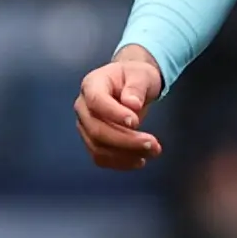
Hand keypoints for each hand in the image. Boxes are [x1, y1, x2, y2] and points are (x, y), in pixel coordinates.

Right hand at [74, 44, 164, 169]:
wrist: (130, 83)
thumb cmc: (135, 76)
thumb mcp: (141, 74)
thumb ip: (136, 87)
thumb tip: (132, 105)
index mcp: (92, 85)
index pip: (96, 101)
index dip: (114, 114)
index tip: (136, 122)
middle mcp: (83, 107)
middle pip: (96, 130)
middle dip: (125, 140)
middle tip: (153, 144)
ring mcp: (85, 125)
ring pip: (98, 147)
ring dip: (125, 155)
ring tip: (153, 152)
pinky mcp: (92, 139)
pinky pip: (100, 156)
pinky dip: (120, 162)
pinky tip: (140, 160)